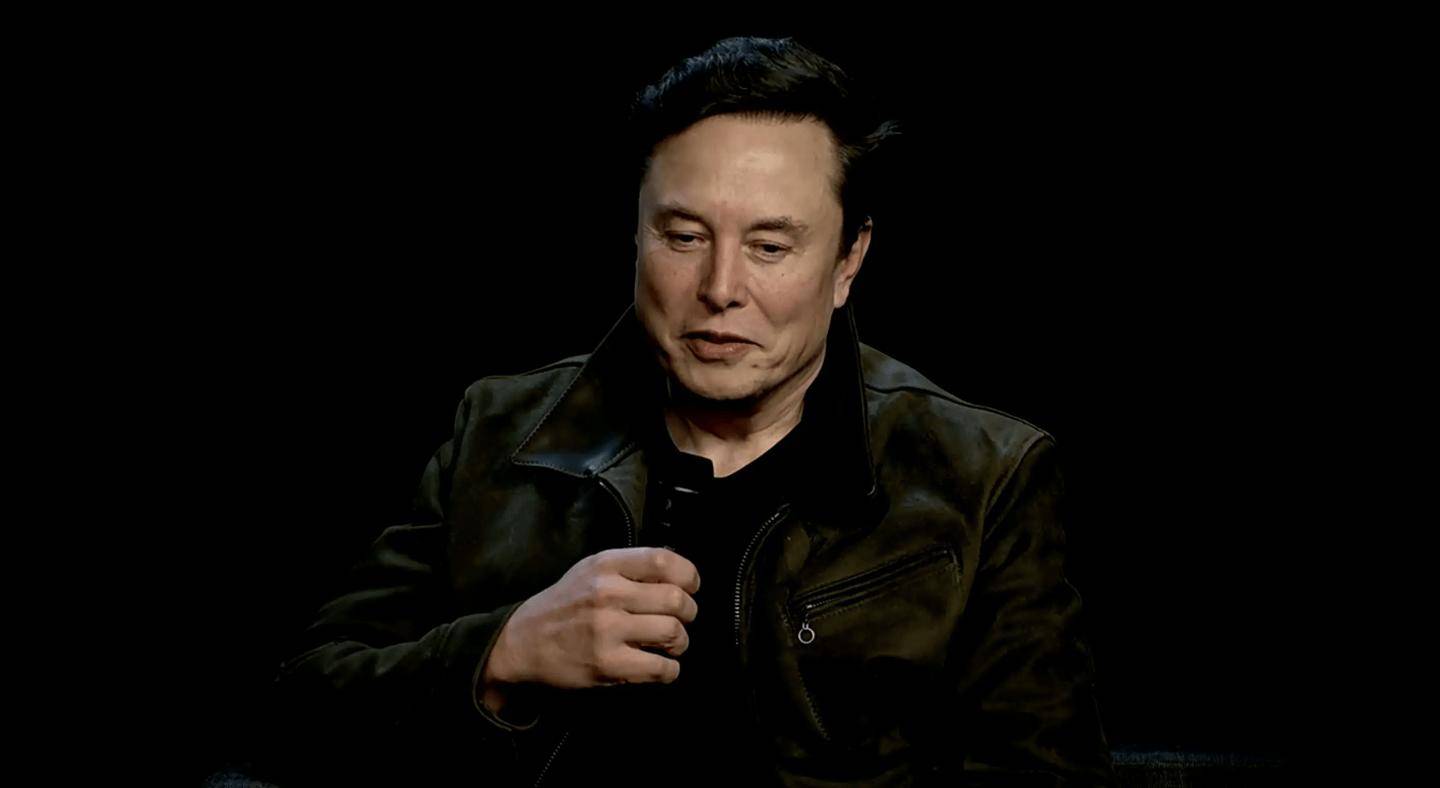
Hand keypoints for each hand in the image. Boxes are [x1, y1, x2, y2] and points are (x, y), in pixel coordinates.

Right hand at [484, 547, 700, 692]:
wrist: (521, 642)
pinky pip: (661, 668)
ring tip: (670, 645)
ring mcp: (607, 630)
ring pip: (673, 632)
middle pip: (676, 599)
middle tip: (680, 620)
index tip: (690, 587)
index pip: (664, 560)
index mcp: (606, 565)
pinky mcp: (608, 664)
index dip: (688, 575)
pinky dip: (669, 670)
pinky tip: (660, 666)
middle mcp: (607, 593)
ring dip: (680, 642)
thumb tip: (677, 570)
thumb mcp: (590, 570)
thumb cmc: (563, 606)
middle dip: (688, 612)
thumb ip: (629, 567)